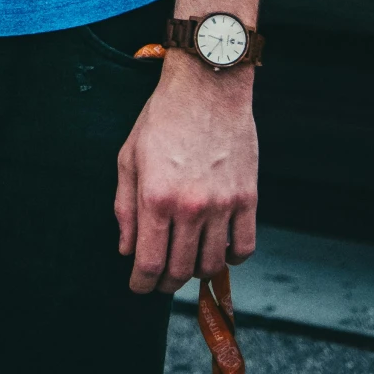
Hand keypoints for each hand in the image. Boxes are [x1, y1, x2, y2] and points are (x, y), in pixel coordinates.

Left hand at [115, 53, 257, 293]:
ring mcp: (222, 205)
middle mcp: (190, 207)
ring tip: (187, 263)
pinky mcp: (248, 199)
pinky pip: (244, 247)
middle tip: (160, 279)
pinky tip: (219, 251)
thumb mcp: (129, 157)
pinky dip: (232, 259)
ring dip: (197, 272)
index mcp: (156, 197)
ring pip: (212, 264)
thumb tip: (127, 250)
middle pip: (180, 270)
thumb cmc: (162, 118)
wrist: (207, 87)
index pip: (149, 263)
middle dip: (166, 282)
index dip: (142, 284)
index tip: (139, 287)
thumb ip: (125, 208)